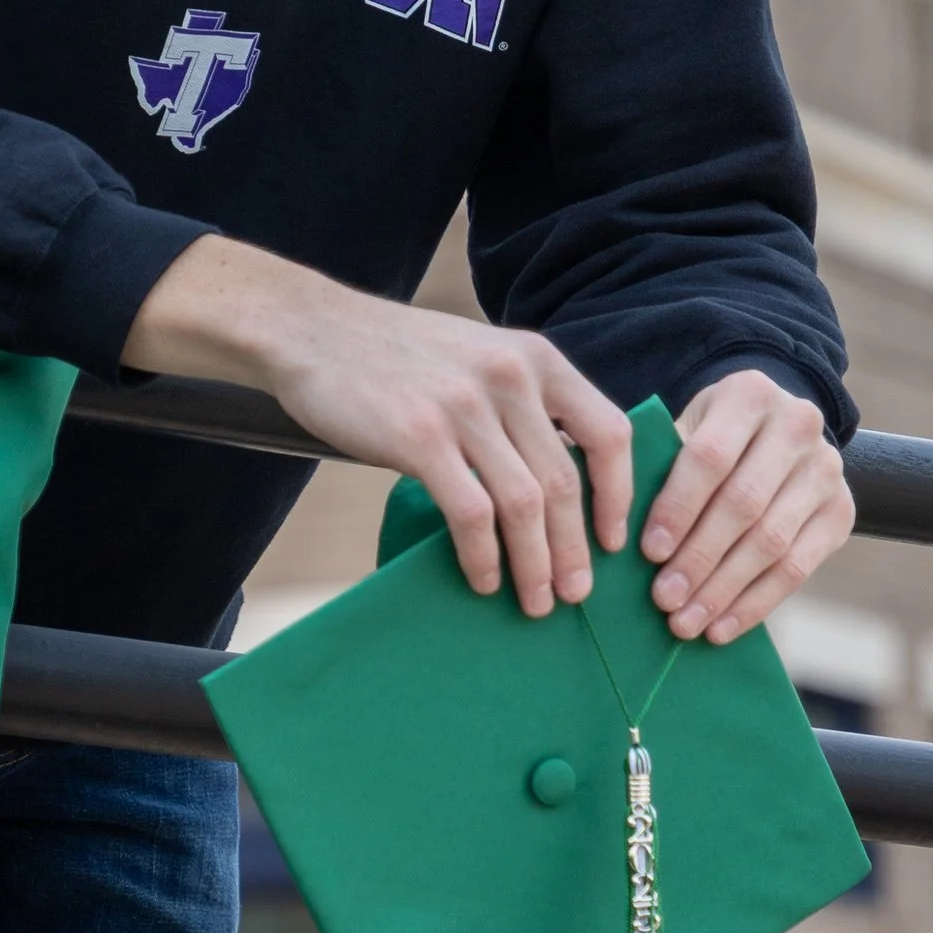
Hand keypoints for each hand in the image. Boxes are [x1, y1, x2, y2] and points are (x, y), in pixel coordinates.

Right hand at [122, 234, 634, 616]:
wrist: (313, 330)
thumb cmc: (396, 355)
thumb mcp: (478, 355)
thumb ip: (522, 401)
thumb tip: (558, 479)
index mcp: (536, 358)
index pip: (608, 432)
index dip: (619, 495)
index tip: (615, 541)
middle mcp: (510, 377)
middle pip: (567, 480)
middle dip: (577, 549)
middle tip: (577, 594)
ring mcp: (466, 406)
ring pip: (526, 504)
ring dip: (536, 564)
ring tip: (537, 602)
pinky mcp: (420, 437)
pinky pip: (472, 513)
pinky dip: (485, 557)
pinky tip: (483, 580)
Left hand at [642, 369, 852, 643]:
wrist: (778, 432)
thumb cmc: (713, 437)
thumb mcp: (686, 429)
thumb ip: (657, 466)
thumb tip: (613, 526)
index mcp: (750, 394)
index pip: (709, 456)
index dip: (678, 507)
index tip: (648, 552)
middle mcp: (798, 425)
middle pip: (743, 503)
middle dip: (699, 558)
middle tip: (663, 599)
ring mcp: (826, 470)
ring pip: (772, 542)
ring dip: (724, 590)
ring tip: (686, 622)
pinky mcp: (842, 513)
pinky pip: (799, 569)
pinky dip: (756, 604)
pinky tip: (722, 628)